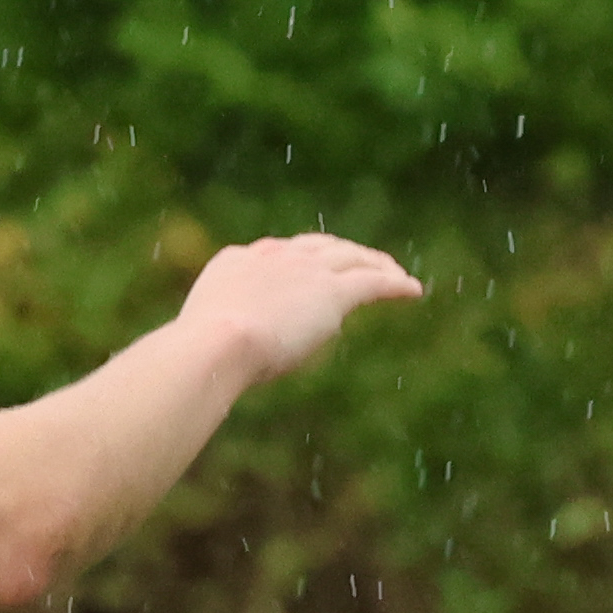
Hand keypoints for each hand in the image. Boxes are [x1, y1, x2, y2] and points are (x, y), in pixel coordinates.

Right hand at [174, 233, 425, 388]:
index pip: (275, 253)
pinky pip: (374, 281)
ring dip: (375, 264)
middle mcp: (273, 257)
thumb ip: (210, 343)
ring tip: (394, 274)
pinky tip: (413, 290)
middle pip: (318, 246)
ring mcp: (305, 271)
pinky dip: (396, 283)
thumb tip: (208, 365)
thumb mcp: (199, 344)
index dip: (296, 259)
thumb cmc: (200, 356)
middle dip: (340, 253)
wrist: (217, 344)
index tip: (308, 267)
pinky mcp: (333, 291)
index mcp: (236, 262)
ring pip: (351, 257)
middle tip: (357, 262)